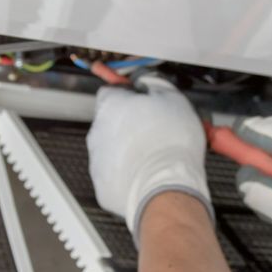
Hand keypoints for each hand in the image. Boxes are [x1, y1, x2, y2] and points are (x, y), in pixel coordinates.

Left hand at [87, 76, 211, 238]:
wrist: (166, 187)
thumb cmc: (170, 146)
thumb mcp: (174, 99)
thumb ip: (156, 85)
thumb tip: (150, 83)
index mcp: (110, 105)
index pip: (112, 90)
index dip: (130, 94)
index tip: (141, 98)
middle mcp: (97, 131)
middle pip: (112, 121)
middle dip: (130, 123)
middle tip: (156, 128)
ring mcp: (97, 160)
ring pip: (113, 148)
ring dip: (130, 148)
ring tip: (156, 153)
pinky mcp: (104, 185)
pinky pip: (116, 173)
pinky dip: (129, 172)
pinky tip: (148, 171)